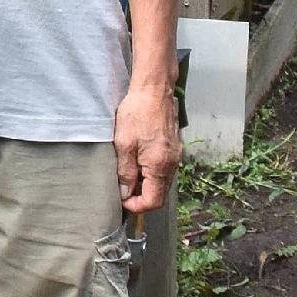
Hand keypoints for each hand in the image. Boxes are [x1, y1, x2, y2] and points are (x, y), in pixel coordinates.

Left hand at [114, 85, 179, 213]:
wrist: (154, 90)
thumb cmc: (138, 113)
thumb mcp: (124, 144)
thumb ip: (125, 172)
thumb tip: (124, 193)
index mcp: (160, 166)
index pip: (153, 201)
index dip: (136, 206)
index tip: (121, 200)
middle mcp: (172, 164)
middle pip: (159, 194)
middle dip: (140, 197)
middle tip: (121, 189)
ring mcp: (175, 156)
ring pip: (161, 182)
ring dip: (145, 184)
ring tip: (127, 174)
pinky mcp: (174, 148)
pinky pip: (163, 169)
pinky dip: (150, 172)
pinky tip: (136, 161)